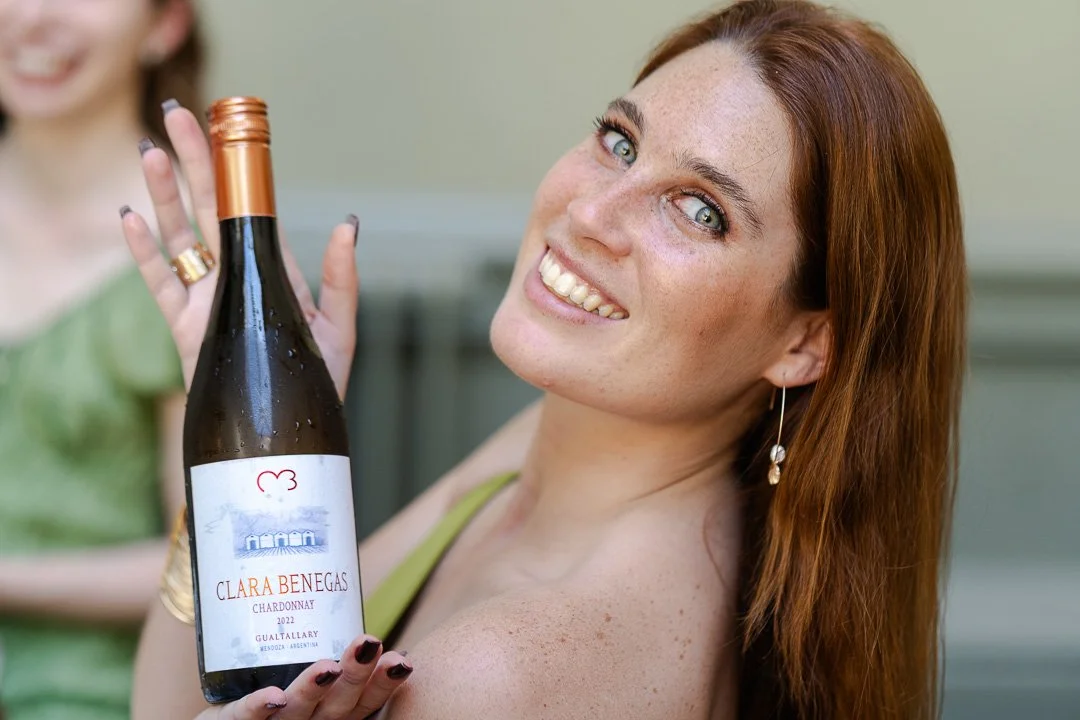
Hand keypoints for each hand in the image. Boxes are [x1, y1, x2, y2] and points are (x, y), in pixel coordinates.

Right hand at [120, 100, 358, 398]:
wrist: (287, 437)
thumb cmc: (319, 384)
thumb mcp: (340, 328)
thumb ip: (341, 278)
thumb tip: (350, 223)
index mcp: (274, 271)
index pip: (252, 209)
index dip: (237, 170)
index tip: (224, 128)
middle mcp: (238, 278)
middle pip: (209, 210)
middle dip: (194, 163)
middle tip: (176, 115)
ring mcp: (209, 301)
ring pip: (180, 237)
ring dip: (165, 195)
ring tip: (152, 151)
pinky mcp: (187, 329)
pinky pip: (161, 283)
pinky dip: (144, 252)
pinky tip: (130, 218)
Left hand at [194, 635, 411, 719]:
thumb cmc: (272, 692)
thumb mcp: (302, 670)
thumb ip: (324, 643)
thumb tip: (342, 583)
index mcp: (329, 709)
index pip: (363, 699)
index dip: (383, 682)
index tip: (402, 659)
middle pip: (337, 704)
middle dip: (356, 675)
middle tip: (371, 644)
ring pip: (297, 710)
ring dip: (314, 688)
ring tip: (329, 665)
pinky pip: (244, 716)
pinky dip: (259, 706)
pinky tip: (272, 696)